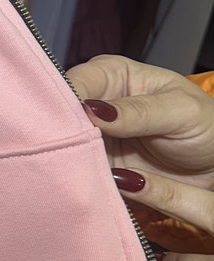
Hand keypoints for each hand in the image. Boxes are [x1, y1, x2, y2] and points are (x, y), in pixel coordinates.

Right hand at [66, 55, 213, 246]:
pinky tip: (79, 185)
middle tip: (67, 151)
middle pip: (64, 114)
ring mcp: (94, 138)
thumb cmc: (206, 128)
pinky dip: (78, 180)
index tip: (70, 122)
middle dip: (61, 132)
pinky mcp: (97, 168)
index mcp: (114, 75)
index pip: (79, 81)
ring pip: (66, 146)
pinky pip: (79, 174)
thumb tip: (92, 109)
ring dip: (67, 160)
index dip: (68, 99)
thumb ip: (139, 111)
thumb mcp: (180, 112)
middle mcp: (97, 103)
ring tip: (72, 171)